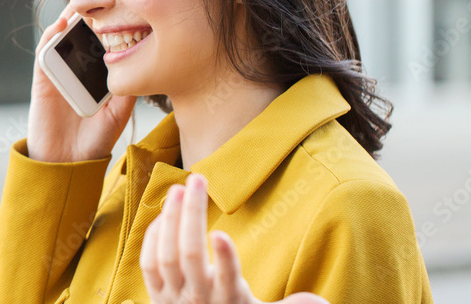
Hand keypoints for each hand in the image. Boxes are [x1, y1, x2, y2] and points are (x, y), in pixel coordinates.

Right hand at [26, 3, 137, 162]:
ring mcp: (59, 73)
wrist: (68, 163)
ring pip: (63, 38)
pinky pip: (44, 52)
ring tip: (83, 2)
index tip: (126, 5)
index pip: (102, 42)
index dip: (112, 24)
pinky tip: (61, 25)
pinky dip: (50, 36)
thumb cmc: (95, 139)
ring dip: (70, 19)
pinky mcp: (42, 79)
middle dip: (92, 15)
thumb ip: (128, 87)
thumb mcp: (120, 111)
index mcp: (96, 75)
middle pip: (82, 35)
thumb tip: (145, 61)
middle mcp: (77, 70)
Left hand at [140, 173, 328, 303]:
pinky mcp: (154, 294)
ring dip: (170, 218)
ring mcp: (173, 297)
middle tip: (197, 178)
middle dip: (191, 214)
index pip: (228, 280)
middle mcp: (199, 299)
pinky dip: (153, 237)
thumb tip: (322, 303)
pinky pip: (148, 263)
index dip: (224, 258)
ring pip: (166, 255)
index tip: (221, 234)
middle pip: (189, 255)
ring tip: (179, 187)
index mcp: (230, 302)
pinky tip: (164, 215)